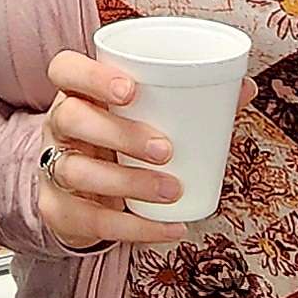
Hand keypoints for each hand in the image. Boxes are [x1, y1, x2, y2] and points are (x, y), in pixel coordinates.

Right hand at [35, 49, 192, 251]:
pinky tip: (170, 229)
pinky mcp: (58, 210)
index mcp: (78, 92)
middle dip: (119, 133)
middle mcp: (58, 126)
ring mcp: (52, 168)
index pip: (65, 69)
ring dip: (128, 183)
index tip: (131, 90)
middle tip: (166, 149)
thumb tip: (246, 89)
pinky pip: (91, 220)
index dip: (92, 76)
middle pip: (71, 118)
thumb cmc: (122, 141)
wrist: (85, 193)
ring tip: (172, 190)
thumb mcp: (145, 117)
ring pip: (76, 172)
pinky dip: (136, 228)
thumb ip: (192, 100)